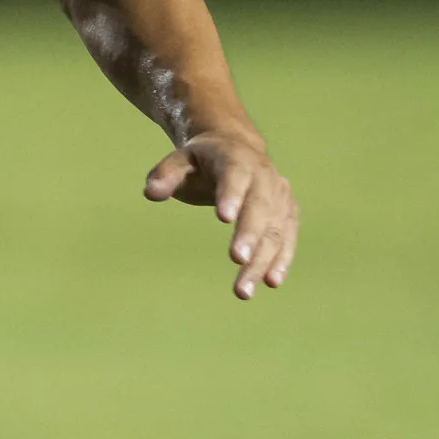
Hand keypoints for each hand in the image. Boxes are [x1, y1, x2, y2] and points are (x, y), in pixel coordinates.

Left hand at [144, 127, 298, 300]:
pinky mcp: (288, 212)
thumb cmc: (200, 162)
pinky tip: (270, 281)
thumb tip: (151, 192)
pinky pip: (287, 237)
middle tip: (238, 260)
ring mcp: (280, 194)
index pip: (235, 175)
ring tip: (244, 289)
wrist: (237, 149)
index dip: (231, 195)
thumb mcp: (179, 161)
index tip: (223, 219)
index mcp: (236, 158)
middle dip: (250, 234)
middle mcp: (264, 175)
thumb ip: (165, 175)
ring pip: (276, 228)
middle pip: (260, 206)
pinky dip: (281, 259)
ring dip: (263, 259)